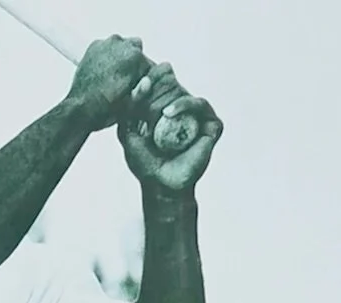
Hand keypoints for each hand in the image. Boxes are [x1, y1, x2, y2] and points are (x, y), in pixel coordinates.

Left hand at [67, 37, 153, 131]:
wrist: (80, 109)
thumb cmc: (105, 109)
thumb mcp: (131, 105)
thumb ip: (144, 90)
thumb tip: (148, 81)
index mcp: (135, 57)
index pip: (147, 63)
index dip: (143, 76)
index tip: (137, 86)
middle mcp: (121, 44)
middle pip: (136, 50)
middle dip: (133, 63)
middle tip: (125, 80)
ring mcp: (106, 43)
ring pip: (121, 46)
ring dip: (121, 58)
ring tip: (113, 77)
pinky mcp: (94, 46)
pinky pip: (107, 48)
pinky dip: (107, 56)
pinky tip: (103, 72)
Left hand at [120, 69, 221, 195]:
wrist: (160, 186)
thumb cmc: (145, 162)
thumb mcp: (128, 132)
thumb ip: (129, 107)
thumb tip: (144, 81)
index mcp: (167, 105)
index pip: (160, 80)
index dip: (150, 77)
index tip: (138, 83)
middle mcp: (184, 107)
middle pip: (172, 83)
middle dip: (157, 88)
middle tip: (146, 100)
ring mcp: (199, 116)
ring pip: (184, 92)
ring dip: (168, 96)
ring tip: (157, 109)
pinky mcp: (212, 125)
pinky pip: (200, 105)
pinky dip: (185, 104)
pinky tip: (169, 113)